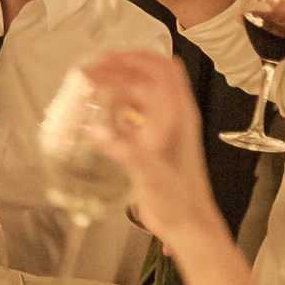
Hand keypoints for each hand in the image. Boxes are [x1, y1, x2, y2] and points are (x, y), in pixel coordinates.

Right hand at [79, 51, 224, 247]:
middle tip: (99, 63)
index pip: (154, 74)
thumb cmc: (174, 200)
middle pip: (158, 71)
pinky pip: (146, 109)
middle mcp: (177, 115)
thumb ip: (123, 149)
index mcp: (177, 116)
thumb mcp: (148, 174)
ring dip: (128, 78)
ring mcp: (172, 126)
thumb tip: (95, 130)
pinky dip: (127, 101)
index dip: (126, 64)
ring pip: (153, 87)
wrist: (189, 223)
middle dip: (129, 61)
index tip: (98, 64)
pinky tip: (109, 111)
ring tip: (101, 80)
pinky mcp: (163, 140)